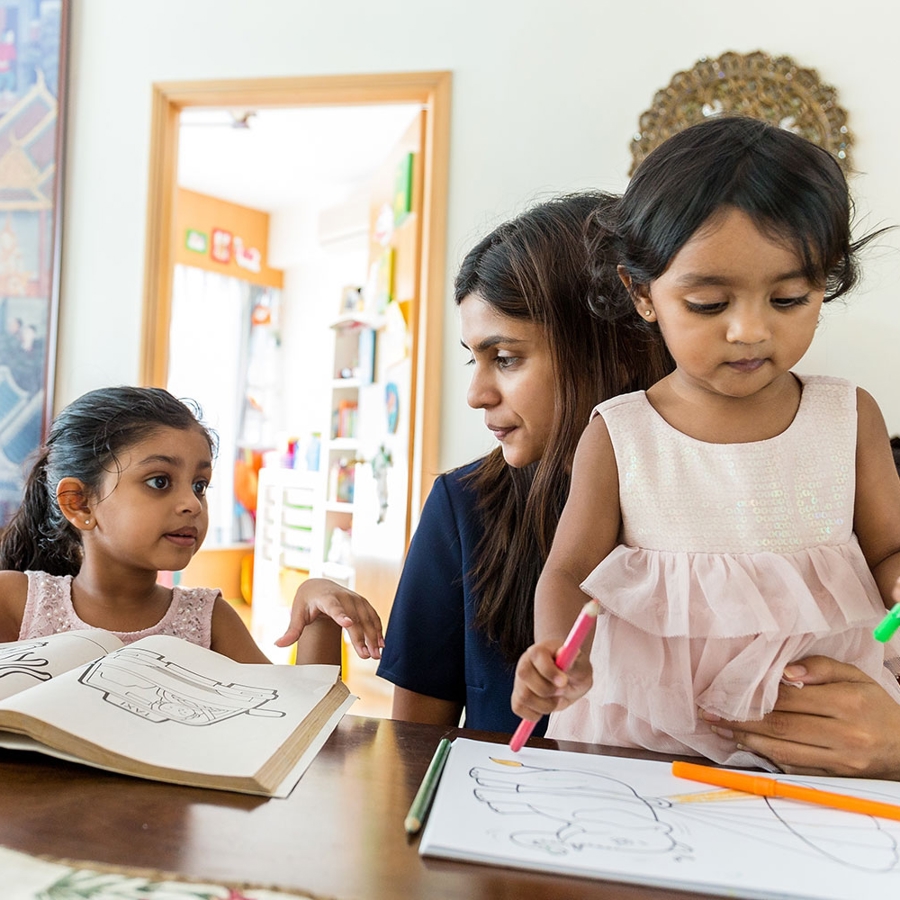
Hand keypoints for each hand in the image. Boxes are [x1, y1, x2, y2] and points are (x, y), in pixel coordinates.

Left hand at [275, 578, 383, 660]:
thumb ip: (292, 630)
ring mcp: (355, 599)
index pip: (334, 607)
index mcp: (326, 598)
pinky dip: (378, 630)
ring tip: (376, 655)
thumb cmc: (307, 600)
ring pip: (367, 619)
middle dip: (361, 638)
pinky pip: (373, 616)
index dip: (341, 616)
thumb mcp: (297, 613)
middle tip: (366, 656)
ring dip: (373, 637)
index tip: (348, 625)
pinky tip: (381, 644)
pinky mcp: (363, 603)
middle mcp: (343, 597)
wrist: (319, 585)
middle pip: (354, 618)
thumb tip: (278, 644)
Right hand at [511, 640, 592, 721]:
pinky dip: (534, 714)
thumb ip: (574, 662)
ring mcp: (519, 680)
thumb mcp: (581, 665)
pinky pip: (518, 708)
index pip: (537, 656)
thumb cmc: (574, 669)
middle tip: (562, 691)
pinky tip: (546, 707)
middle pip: (524, 675)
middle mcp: (525, 663)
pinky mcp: (517, 697)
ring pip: (523, 696)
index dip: (550, 671)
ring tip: (556, 700)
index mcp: (540, 651)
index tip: (564, 681)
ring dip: (544, 705)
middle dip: (547, 689)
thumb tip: (566, 652)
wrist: (568, 678)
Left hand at [699, 656, 899, 777]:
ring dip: (746, 739)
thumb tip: (784, 673)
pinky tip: (747, 745)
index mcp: (847, 702)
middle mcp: (844, 733)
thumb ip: (820, 668)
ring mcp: (839, 759)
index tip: (725, 691)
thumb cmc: (875, 706)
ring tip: (720, 729)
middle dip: (740, 719)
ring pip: (783, 750)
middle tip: (710, 713)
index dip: (754, 696)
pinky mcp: (834, 776)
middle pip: (781, 726)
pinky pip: (794, 767)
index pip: (789, 698)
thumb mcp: (855, 676)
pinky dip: (766, 756)